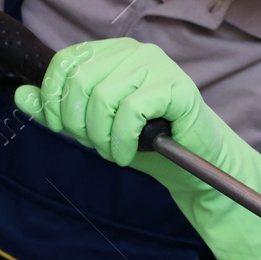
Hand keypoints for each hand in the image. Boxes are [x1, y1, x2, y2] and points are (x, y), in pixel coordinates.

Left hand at [14, 38, 260, 259]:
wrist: (200, 169)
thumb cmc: (152, 146)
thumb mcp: (96, 128)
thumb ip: (58, 112)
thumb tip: (22, 96)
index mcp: (114, 53)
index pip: (65, 64)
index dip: (56, 99)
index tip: (69, 130)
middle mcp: (136, 52)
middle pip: (80, 80)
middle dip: (80, 123)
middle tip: (97, 147)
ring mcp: (159, 67)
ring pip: (103, 96)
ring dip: (103, 136)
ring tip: (116, 153)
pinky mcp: (177, 88)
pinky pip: (131, 111)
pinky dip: (124, 140)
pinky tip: (132, 154)